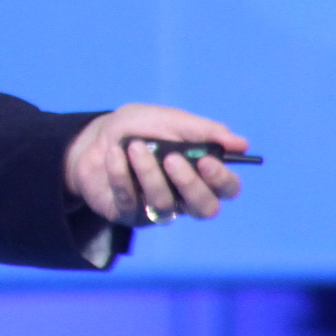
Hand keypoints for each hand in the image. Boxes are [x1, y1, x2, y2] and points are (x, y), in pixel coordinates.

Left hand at [64, 103, 247, 227]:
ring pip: (164, 204)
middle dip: (190, 184)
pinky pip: (129, 201)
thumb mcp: (170, 120)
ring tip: (134, 146)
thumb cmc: (139, 129)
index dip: (221, 179)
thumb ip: (205, 131)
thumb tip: (242, 143)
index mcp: (201, 174)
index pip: (226, 188)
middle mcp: (183, 197)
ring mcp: (155, 209)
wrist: (94, 138)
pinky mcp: (127, 215)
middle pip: (205, 208)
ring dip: (148, 172)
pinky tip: (113, 154)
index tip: (206, 159)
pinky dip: (121, 174)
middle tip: (171, 159)